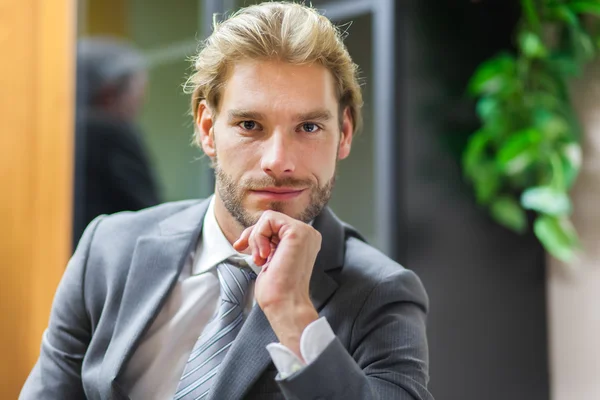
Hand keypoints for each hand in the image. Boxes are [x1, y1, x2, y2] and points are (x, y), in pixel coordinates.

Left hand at [233, 210, 320, 358]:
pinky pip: (269, 219)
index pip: (274, 226)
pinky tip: (265, 255)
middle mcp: (308, 234)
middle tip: (254, 258)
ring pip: (268, 218)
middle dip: (253, 235)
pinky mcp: (298, 232)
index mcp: (304, 240)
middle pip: (270, 219)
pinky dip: (259, 236)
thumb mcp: (270, 258)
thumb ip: (267, 242)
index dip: (255, 235)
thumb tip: (249, 232)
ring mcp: (305, 232)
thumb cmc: (276, 290)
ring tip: (261, 259)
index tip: (241, 248)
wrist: (285, 304)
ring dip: (256, 238)